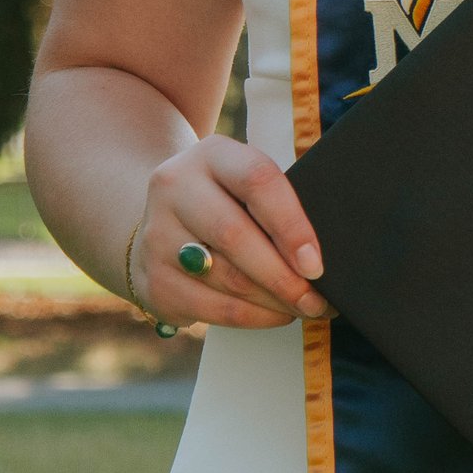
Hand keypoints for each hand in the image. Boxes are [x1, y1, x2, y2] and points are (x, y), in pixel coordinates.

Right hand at [127, 138, 324, 330]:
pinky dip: (251, 318)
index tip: (316, 264)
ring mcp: (157, 234)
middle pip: (236, 236)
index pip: (257, 181)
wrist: (164, 222)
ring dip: (273, 302)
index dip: (291, 226)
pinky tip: (274, 315)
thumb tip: (319, 259)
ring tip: (303, 308)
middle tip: (317, 300)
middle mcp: (175, 187)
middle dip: (284, 277)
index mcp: (212, 154)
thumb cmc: (227, 203)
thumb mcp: (246, 185)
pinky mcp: (153, 278)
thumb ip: (278, 207)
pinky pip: (211, 308)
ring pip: (226, 278)